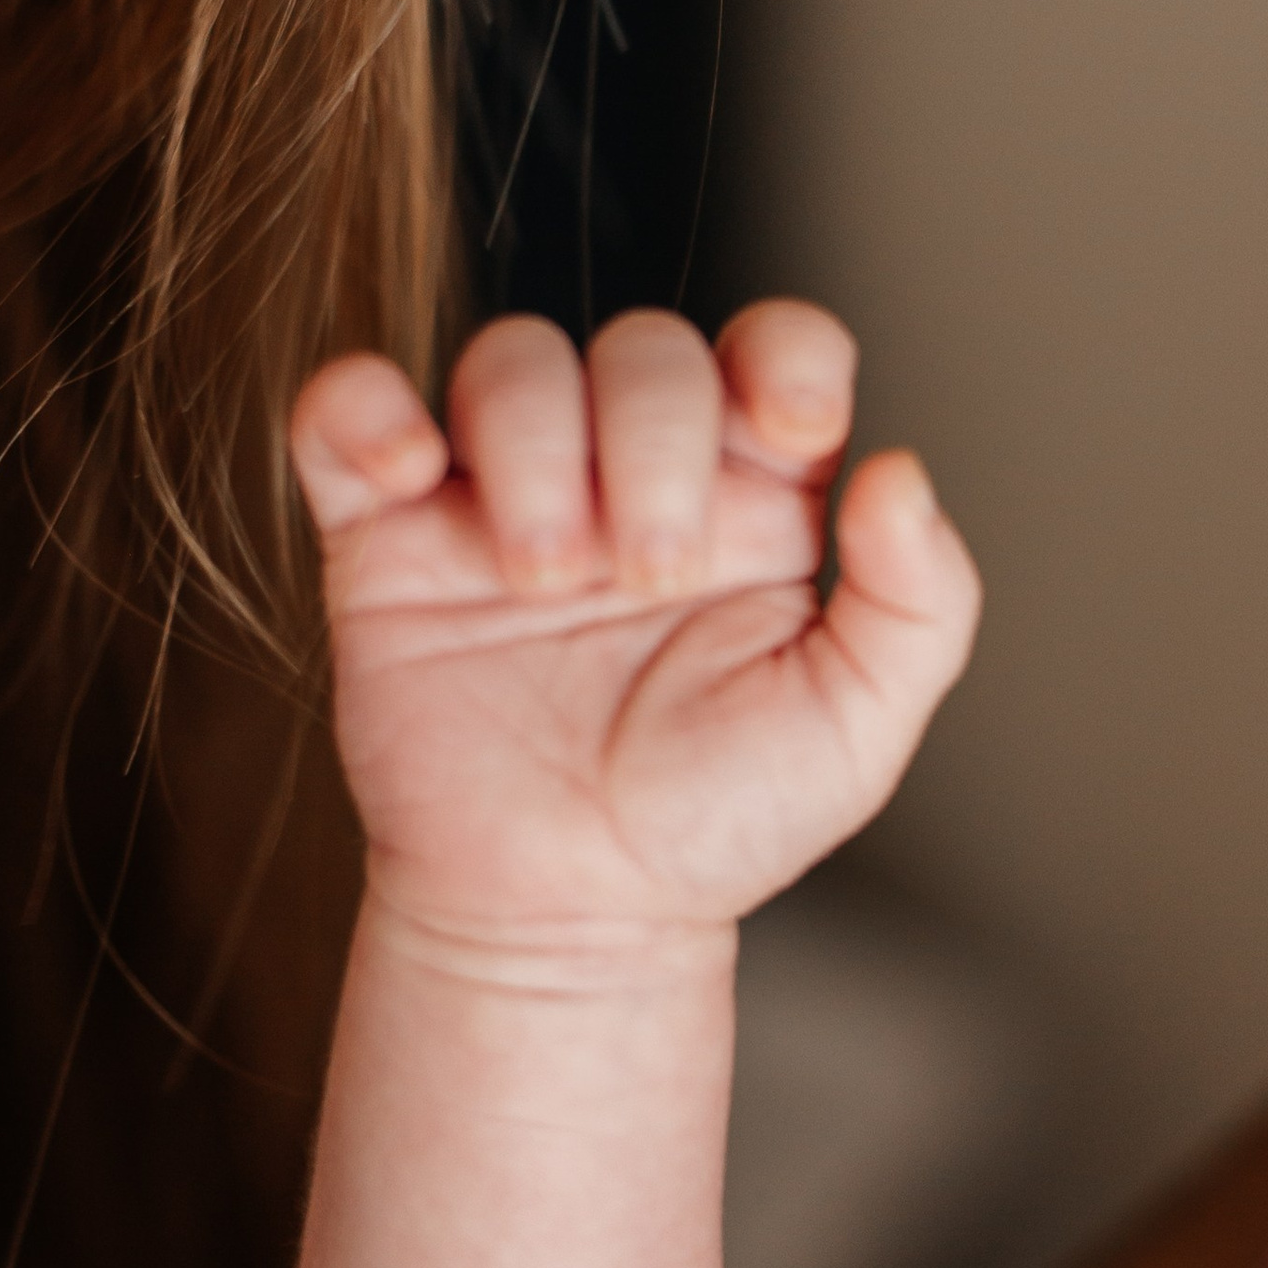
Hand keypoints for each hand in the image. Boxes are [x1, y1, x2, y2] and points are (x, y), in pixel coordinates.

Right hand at [289, 302, 979, 949]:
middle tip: (647, 576)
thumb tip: (901, 473)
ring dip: (533, 449)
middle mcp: (634, 472)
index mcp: (758, 498)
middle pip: (644, 350)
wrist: (567, 917)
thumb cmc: (714, 823)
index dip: (783, 353)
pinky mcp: (389, 537)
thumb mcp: (854, 733)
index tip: (788, 427)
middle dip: (652, 444)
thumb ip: (920, 607)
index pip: (777, 350)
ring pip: (509, 361)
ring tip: (544, 582)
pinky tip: (408, 478)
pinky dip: (362, 409)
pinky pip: (348, 412)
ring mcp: (504, 494)